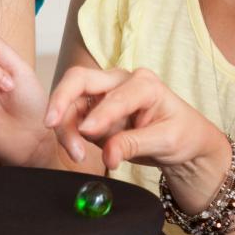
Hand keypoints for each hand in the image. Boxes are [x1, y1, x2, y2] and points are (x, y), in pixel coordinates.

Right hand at [43, 66, 231, 180]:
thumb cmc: (182, 134)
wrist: (184, 142)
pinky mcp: (93, 111)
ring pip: (71, 101)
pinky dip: (68, 133)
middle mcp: (119, 82)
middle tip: (50, 123)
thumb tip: (107, 154)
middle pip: (80, 80)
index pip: (116, 96)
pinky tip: (77, 151)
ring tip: (76, 154)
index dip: (100, 114)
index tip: (87, 132)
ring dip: (65, 126)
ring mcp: (103, 95)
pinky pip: (72, 118)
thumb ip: (134, 144)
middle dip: (62, 99)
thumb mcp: (166, 141)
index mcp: (144, 83)